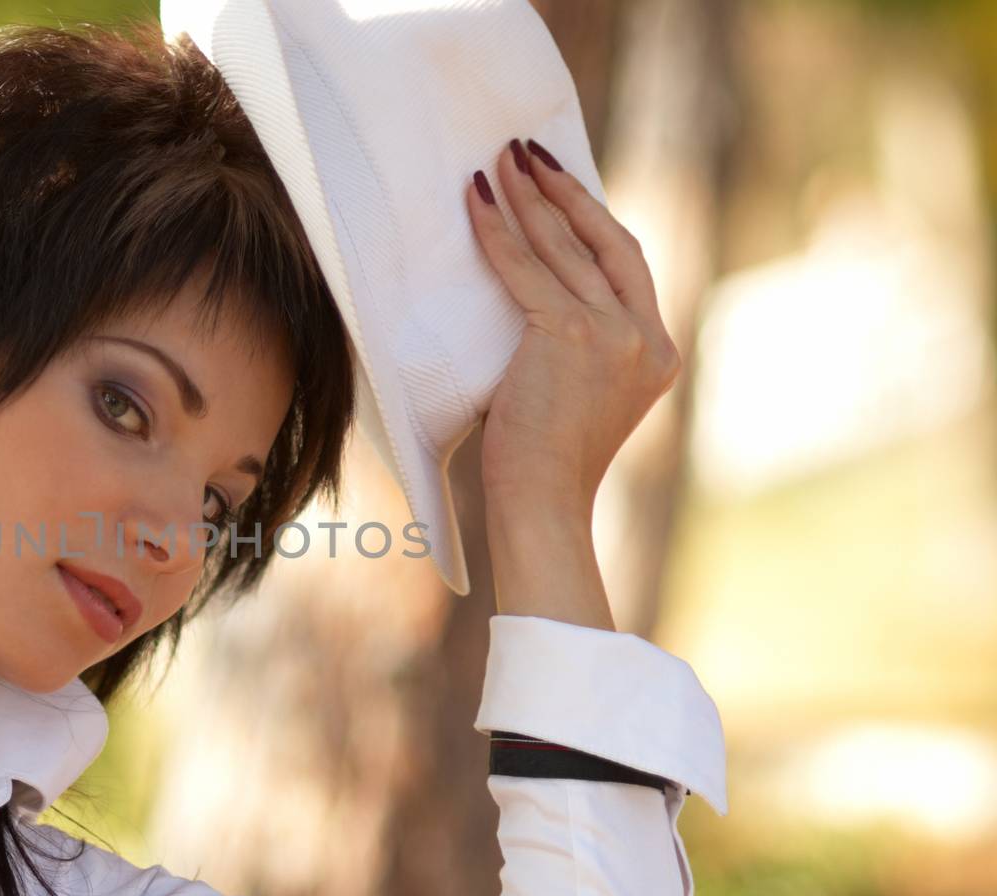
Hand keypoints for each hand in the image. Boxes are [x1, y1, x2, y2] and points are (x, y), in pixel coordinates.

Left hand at [464, 138, 681, 522]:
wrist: (543, 504)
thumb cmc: (544, 460)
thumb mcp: (578, 394)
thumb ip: (577, 347)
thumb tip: (533, 297)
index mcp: (658, 352)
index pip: (627, 265)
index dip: (594, 219)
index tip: (563, 186)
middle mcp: (646, 337)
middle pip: (607, 241)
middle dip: (566, 192)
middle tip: (529, 153)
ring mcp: (615, 336)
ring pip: (566, 248)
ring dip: (531, 198)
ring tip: (501, 163)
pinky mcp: (571, 337)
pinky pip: (526, 270)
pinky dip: (498, 233)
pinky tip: (477, 202)